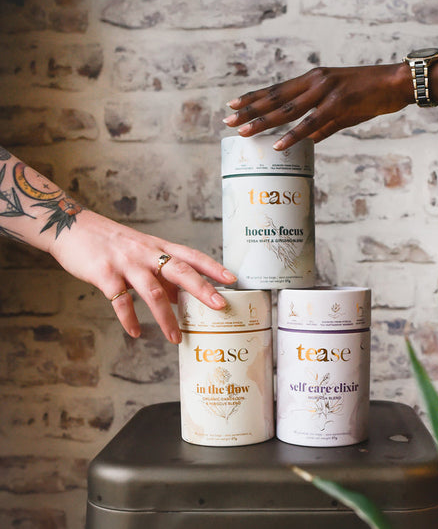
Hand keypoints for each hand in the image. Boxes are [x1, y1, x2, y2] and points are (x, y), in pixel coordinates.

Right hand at [49, 210, 235, 343]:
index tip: (232, 280)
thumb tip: (184, 297)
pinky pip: (120, 301)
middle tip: (220, 307)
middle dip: (202, 289)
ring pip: (153, 292)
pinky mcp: (105, 274)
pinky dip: (129, 319)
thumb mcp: (144, 253)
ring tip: (175, 338)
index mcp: (159, 247)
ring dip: (166, 318)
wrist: (74, 228)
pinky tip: (136, 333)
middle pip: (180, 270)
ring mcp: (127, 263)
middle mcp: (147, 254)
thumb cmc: (114, 243)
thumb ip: (162, 274)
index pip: (192, 256)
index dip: (213, 267)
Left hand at [224, 64, 411, 149]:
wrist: (394, 84)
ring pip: (287, 110)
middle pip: (275, 98)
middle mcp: (314, 83)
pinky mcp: (338, 105)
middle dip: (250, 110)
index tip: (234, 106)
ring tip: (244, 132)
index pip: (277, 89)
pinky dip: (293, 134)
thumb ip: (320, 125)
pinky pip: (311, 123)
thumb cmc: (367, 95)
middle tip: (228, 121)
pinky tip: (278, 144)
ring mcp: (325, 92)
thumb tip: (306, 142)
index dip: (254, 98)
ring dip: (263, 122)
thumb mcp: (339, 110)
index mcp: (313, 81)